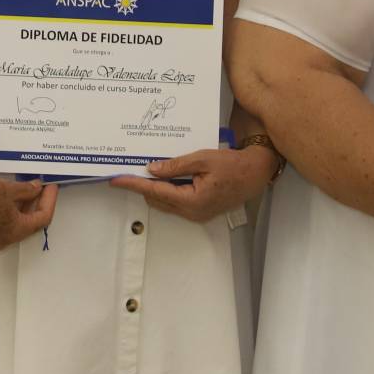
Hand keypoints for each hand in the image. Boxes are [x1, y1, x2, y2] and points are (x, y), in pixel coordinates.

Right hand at [0, 160, 58, 249]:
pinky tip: (4, 196)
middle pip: (25, 224)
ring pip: (10, 224)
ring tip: (23, 189)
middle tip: (39, 188)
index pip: (41, 220)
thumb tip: (37, 189)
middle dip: (34, 205)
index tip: (51, 186)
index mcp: (13, 233)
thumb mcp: (8, 189)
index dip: (49, 201)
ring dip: (19, 208)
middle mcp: (0, 240)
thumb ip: (27, 191)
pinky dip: (4, 211)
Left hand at [111, 145, 275, 222]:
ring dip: (155, 188)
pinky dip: (167, 190)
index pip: (155, 192)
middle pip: (157, 200)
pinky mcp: (200, 211)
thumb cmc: (233, 165)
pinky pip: (176, 202)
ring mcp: (197, 214)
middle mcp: (192, 212)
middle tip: (130, 169)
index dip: (134, 185)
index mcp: (192, 201)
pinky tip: (165, 176)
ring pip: (165, 203)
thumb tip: (152, 170)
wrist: (256, 174)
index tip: (116, 180)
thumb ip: (176, 165)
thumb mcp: (203, 159)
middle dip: (142, 186)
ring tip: (147, 170)